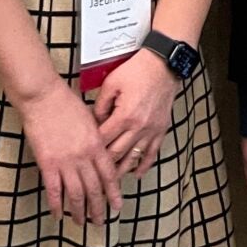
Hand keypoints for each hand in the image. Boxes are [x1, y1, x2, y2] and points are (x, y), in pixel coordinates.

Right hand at [17, 79, 121, 225]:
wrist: (44, 97)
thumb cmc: (67, 104)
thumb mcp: (91, 119)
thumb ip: (97, 138)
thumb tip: (102, 154)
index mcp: (97, 143)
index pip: (109, 174)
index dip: (113, 193)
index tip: (117, 206)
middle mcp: (84, 156)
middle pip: (94, 188)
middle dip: (98, 208)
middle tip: (100, 222)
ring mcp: (65, 161)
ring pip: (76, 194)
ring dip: (79, 211)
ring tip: (81, 223)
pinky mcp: (47, 164)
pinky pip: (54, 191)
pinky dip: (56, 205)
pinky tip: (58, 216)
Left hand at [94, 49, 181, 178]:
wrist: (163, 64)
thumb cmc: (137, 70)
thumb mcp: (111, 82)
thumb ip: (100, 105)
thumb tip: (95, 121)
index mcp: (124, 115)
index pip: (103, 140)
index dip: (91, 149)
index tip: (82, 155)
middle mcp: (138, 127)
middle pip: (116, 154)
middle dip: (103, 165)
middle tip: (91, 174)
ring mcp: (151, 130)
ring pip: (133, 158)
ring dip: (121, 171)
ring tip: (110, 181)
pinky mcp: (161, 129)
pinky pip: (152, 153)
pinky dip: (144, 165)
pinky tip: (136, 174)